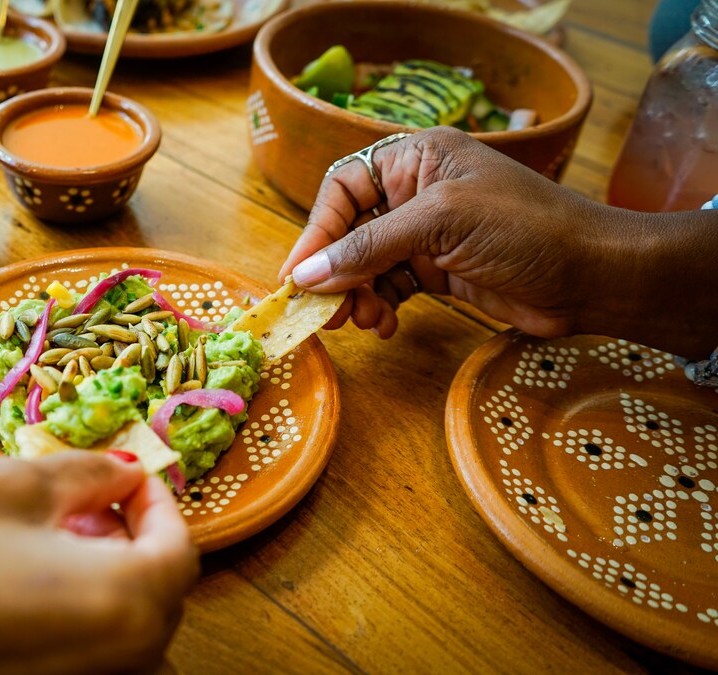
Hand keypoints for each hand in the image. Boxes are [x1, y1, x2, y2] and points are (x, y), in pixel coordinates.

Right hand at [0, 452, 197, 674]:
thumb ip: (83, 474)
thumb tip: (126, 469)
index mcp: (122, 604)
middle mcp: (116, 664)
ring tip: (43, 531)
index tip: (128, 471)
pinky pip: (81, 656)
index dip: (159, 502)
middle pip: (154, 595)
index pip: (179, 549)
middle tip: (80, 494)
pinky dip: (70, 615)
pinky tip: (18, 578)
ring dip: (100, 576)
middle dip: (127, 537)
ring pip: (119, 630)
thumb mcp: (4, 487)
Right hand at [278, 127, 717, 358]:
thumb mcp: (442, 225)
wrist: (595, 277)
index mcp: (416, 159)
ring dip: (358, 295)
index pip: (343, 188)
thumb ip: (369, 247)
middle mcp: (416, 191)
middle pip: (349, 230)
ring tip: (364, 323)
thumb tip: (305, 275)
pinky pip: (390, 286)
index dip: (317, 231)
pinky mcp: (440, 270)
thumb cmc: (526, 229)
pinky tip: (385, 326)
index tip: (298, 276)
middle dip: (335, 271)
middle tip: (323, 312)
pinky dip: (381, 306)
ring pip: (366, 263)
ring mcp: (429, 233)